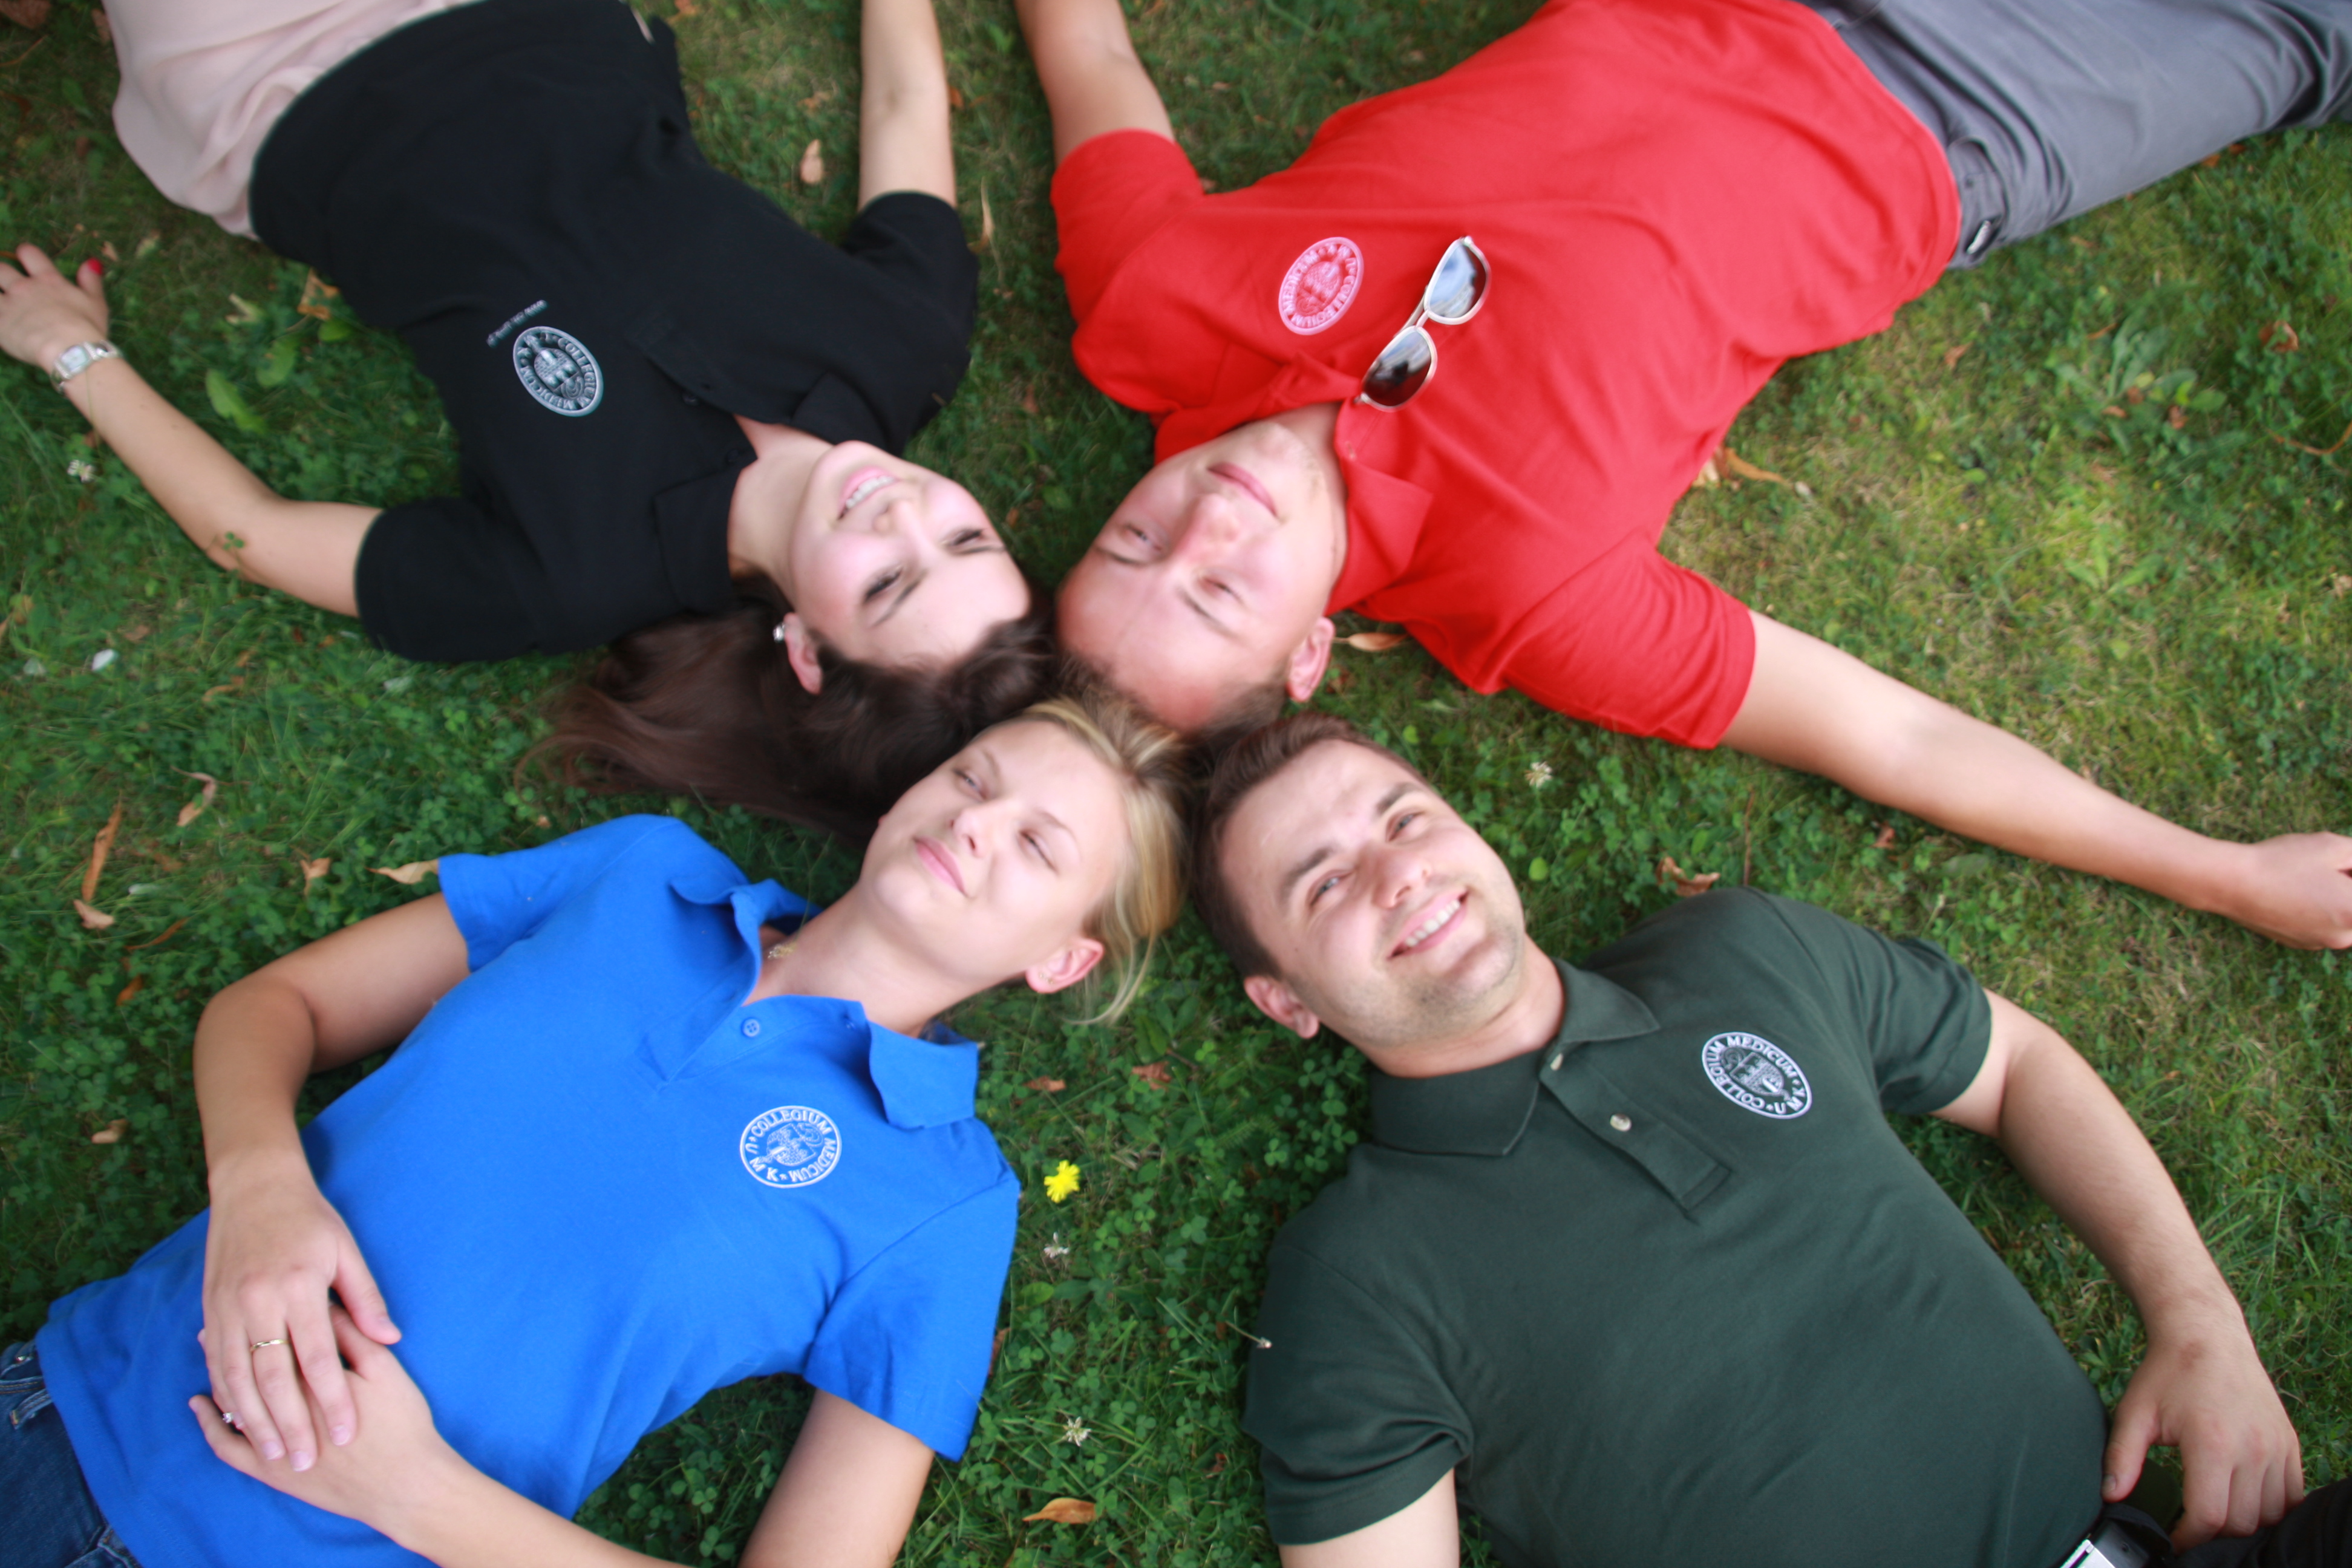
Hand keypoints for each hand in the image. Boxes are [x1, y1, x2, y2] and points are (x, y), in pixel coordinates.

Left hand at [0, 243, 109, 371]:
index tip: (26, 258)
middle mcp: (24, 287)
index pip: (28, 253)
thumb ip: (91, 281)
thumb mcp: (96, 303)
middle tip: (6, 281)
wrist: (70, 351)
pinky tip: (2, 321)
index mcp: (47, 279)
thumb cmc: (86, 328)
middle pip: (1, 269)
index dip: (25, 253)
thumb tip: (91, 262)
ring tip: (2, 301)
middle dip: (2, 272)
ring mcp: (9, 305)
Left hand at [192, 1306, 463, 1538]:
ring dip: (218, 1368)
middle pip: (250, 1366)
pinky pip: (227, 1446)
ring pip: (234, 1400)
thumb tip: (326, 1308)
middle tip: (215, 1313)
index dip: (266, 1314)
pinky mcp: (269, 1471)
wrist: (405, 1485)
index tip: (255, 1290)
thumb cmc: (403, 1424)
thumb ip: (354, 1337)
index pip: (279, 1339)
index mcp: (313, 1379)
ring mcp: (272, 1443)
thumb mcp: (385, 1372)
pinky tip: (201, 1406)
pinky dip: (211, 1425)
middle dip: (230, 1337)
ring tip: (205, 1344)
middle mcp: (284, 1409)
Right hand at [201, 1151, 399, 1471]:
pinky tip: (238, 1420)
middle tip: (309, 1462)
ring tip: (274, 1453)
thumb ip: (364, 1299)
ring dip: (254, 1420)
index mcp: (297, 1287)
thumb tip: (390, 1340)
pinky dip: (226, 1394)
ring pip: (237, 1377)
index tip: (347, 1433)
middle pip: (273, 1378)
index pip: (317, 1358)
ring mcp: (228, 1307)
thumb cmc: (309, 1218)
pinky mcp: (210, 1309)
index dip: (333, 1400)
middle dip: (291, 1424)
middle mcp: (258, 1301)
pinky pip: (217, 1361)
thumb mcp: (345, 1251)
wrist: (254, 1187)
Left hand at [2102, 1313, 2302, 1548]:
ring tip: (2215, 1513)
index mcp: (2212, 1444)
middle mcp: (2252, 1448)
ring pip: (2270, 1514)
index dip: (2188, 1537)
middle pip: (2241, 1522)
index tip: (2173, 1537)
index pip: (2209, 1516)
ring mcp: (2275, 1446)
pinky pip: (2292, 1495)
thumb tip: (2111, 1496)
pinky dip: (2272, 1508)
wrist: (2206, 1335)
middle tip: (2191, 1524)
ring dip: (2243, 1523)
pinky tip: (2245, 1500)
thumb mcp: (2135, 1413)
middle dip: (2213, 1533)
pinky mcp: (2288, 1443)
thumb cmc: (2168, 1373)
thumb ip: (2122, 1458)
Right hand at [2213, 833, 2351, 949]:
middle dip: (2349, 887)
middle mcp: (2343, 936)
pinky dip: (2323, 911)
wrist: (2230, 884)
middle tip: (2337, 867)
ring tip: (2317, 877)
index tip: (2347, 867)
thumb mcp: (2333, 846)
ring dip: (2342, 902)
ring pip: (2347, 922)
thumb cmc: (2282, 862)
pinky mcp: (2301, 943)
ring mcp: (2320, 942)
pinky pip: (2326, 927)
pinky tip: (2300, 890)